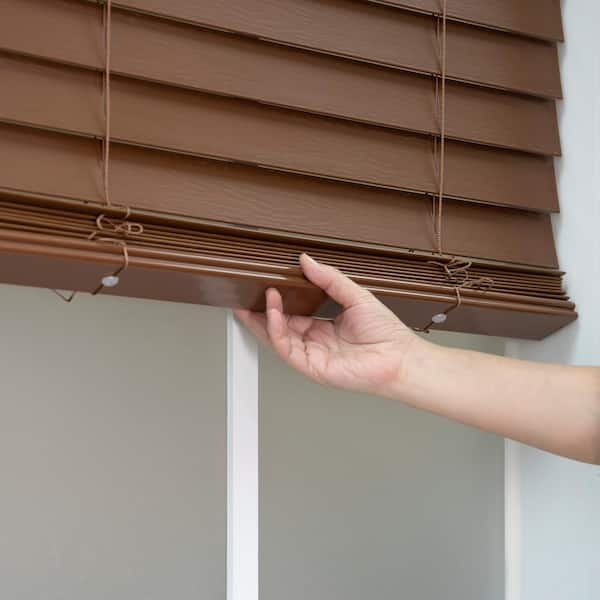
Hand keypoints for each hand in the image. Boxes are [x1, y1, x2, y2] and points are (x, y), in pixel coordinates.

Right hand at [234, 254, 419, 394]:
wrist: (399, 357)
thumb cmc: (385, 333)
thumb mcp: (355, 295)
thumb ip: (329, 278)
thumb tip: (307, 261)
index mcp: (324, 326)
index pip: (293, 313)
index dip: (278, 301)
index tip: (267, 285)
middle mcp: (315, 341)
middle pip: (280, 326)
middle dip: (262, 312)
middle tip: (249, 294)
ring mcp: (312, 355)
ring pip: (278, 337)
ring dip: (266, 318)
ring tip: (260, 298)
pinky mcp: (311, 367)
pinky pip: (286, 349)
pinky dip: (276, 331)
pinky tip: (273, 314)